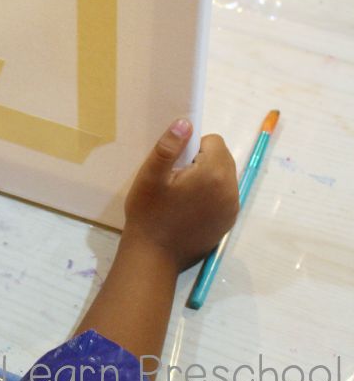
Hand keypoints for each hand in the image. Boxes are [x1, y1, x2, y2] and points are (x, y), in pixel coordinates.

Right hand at [122, 119, 238, 270]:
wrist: (154, 257)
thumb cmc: (149, 213)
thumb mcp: (151, 176)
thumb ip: (169, 147)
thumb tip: (185, 123)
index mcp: (214, 175)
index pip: (214, 141)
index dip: (192, 147)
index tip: (175, 164)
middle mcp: (231, 191)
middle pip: (222, 158)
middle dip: (201, 160)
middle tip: (175, 178)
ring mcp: (232, 209)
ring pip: (224, 176)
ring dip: (207, 176)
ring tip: (181, 194)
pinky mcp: (228, 223)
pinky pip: (224, 195)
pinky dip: (210, 194)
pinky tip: (188, 208)